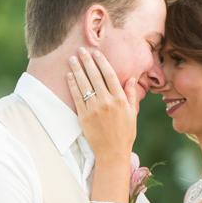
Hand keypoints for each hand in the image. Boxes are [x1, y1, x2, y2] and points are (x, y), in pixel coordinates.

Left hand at [66, 47, 136, 163]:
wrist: (112, 152)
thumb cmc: (125, 133)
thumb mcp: (132, 113)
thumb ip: (131, 95)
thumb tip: (132, 78)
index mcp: (120, 100)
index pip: (110, 75)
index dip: (102, 62)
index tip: (96, 52)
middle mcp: (107, 102)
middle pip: (95, 76)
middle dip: (87, 61)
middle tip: (81, 50)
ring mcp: (94, 109)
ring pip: (84, 85)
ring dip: (77, 70)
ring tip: (72, 58)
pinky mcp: (84, 116)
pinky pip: (77, 97)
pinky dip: (72, 85)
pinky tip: (69, 76)